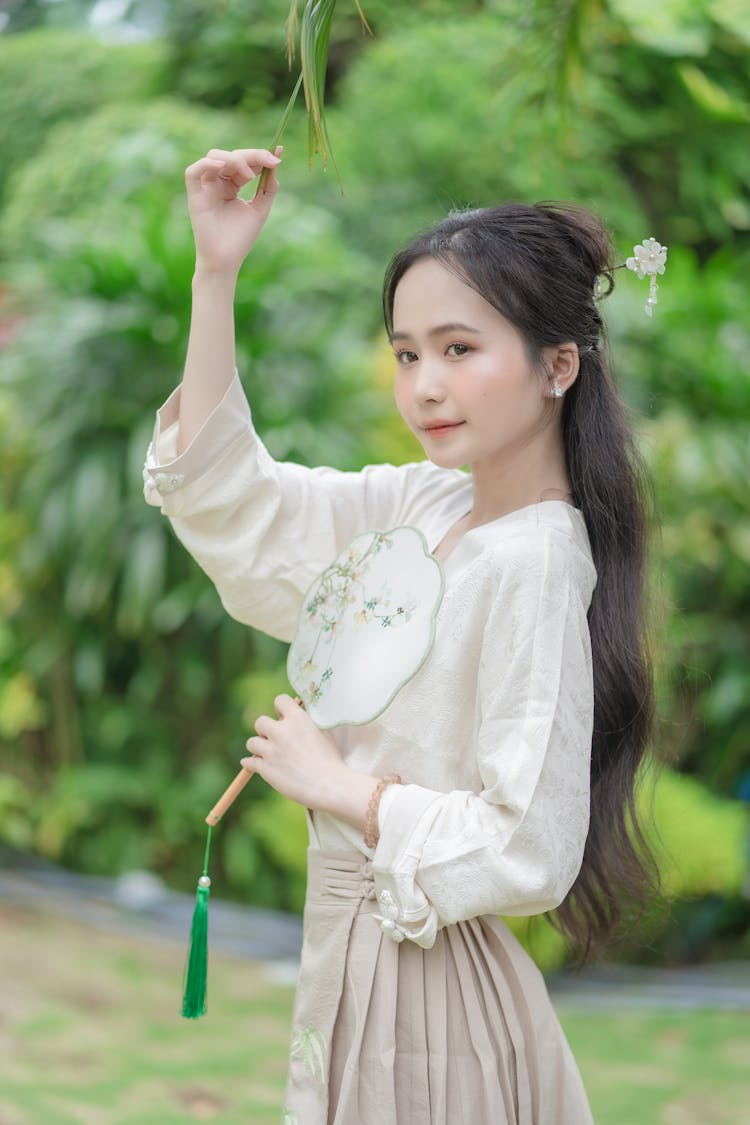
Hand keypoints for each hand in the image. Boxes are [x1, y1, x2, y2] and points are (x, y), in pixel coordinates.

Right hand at [184, 146, 282, 275]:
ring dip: (234, 159)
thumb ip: (268, 188)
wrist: (226, 259)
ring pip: (214, 157)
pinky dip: (206, 164)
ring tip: (249, 175)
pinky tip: (222, 166)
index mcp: (232, 185)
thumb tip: (276, 165)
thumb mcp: (260, 209)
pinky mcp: (194, 196)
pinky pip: (193, 172)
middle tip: (269, 162)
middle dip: (252, 156)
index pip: (245, 162)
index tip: (277, 158)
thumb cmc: (241, 238)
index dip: (260, 157)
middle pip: (232, 156)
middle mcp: (218, 183)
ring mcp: (206, 188)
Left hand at [241, 694, 348, 810]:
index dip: (281, 709)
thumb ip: (307, 723)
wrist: (328, 785)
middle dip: (265, 730)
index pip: (280, 700)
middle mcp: (281, 731)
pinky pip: (248, 762)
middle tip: (273, 739)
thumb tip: (297, 718)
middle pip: (260, 722)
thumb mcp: (323, 733)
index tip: (283, 717)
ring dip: (258, 747)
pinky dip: (250, 763)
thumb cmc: (330, 760)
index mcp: (297, 718)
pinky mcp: (265, 768)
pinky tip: (253, 764)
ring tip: (267, 753)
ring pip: (251, 742)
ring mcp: (271, 750)